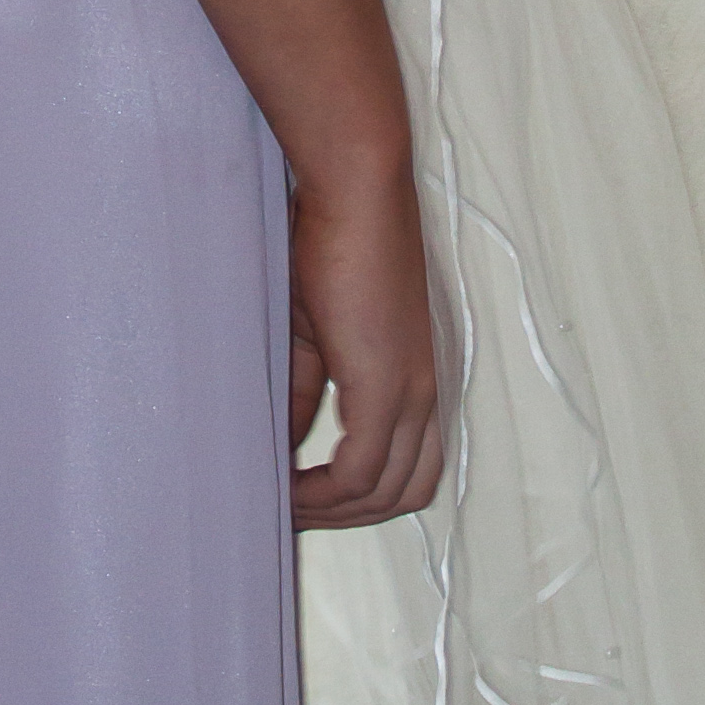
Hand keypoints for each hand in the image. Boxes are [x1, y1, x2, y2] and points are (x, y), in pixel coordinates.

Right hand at [286, 164, 444, 529]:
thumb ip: (306, 388)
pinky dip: (324, 495)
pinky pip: (361, 473)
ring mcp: (411, 392)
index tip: (302, 498)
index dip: (355, 494)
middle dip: (347, 516)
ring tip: (279, 505)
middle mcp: (424, 393)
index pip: (405, 465)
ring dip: (331, 512)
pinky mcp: (386, 387)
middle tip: (289, 512)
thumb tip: (285, 440)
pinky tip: (286, 488)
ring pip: (386, 492)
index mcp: (415, 377)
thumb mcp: (312, 330)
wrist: (352, 188)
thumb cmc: (329, 240)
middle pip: (405, 492)